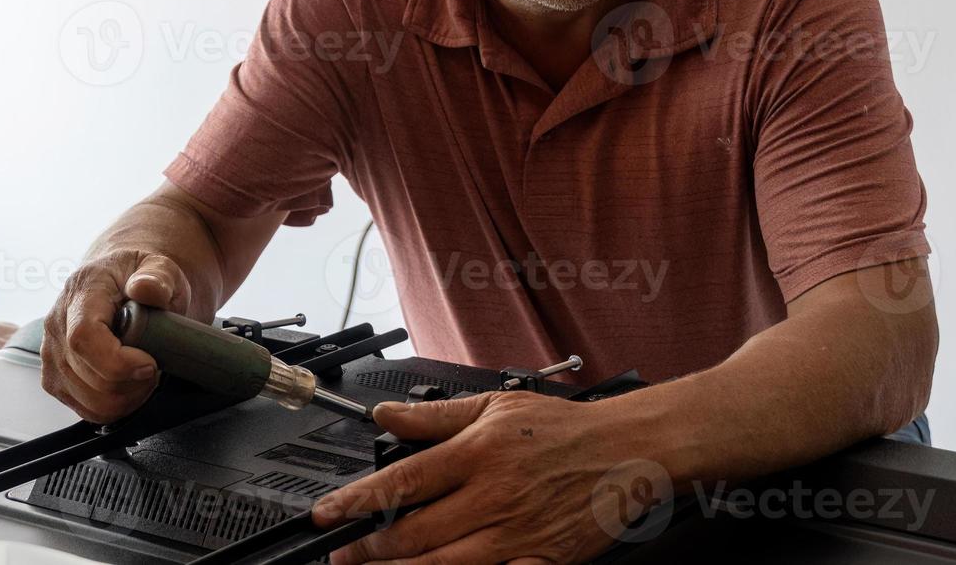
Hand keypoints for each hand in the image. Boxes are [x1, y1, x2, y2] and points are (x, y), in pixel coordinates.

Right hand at [40, 247, 196, 422]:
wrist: (118, 283)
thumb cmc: (137, 277)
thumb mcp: (159, 266)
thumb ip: (157, 276)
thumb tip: (145, 288)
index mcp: (81, 293)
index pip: (83, 338)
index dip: (117, 362)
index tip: (150, 363)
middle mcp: (56, 325)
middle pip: (88, 377)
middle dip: (133, 382)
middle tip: (157, 365)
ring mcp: (52, 355)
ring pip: (90, 402)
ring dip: (128, 397)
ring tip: (145, 374)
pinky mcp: (56, 379)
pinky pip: (87, 410)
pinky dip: (117, 407)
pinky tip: (131, 385)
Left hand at [312, 392, 663, 563]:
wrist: (628, 450)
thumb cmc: (563, 429)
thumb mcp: (496, 406)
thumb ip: (435, 416)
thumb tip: (385, 415)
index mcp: (478, 453)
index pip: (403, 481)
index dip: (356, 501)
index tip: (327, 515)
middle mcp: (492, 496)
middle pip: (414, 534)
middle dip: (368, 549)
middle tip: (342, 555)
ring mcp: (517, 535)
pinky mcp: (541, 563)